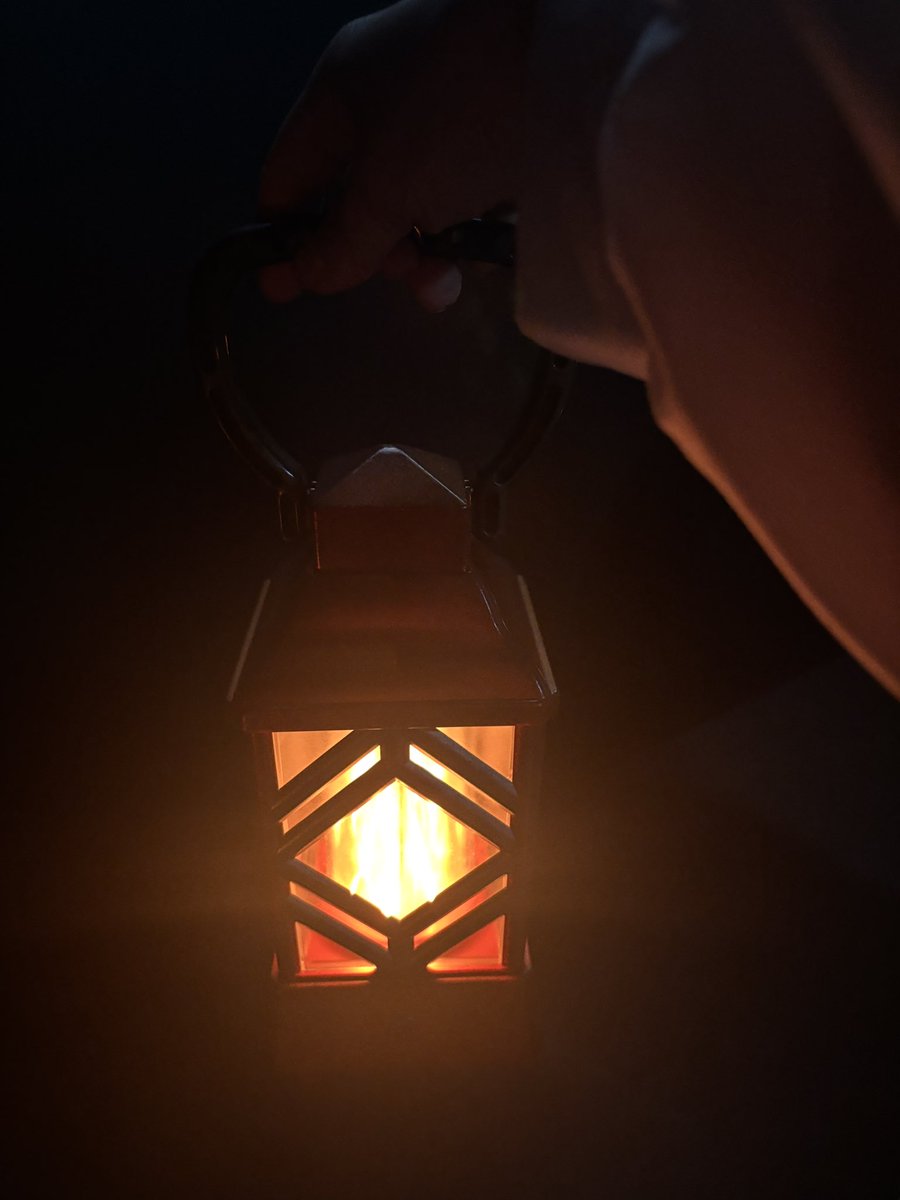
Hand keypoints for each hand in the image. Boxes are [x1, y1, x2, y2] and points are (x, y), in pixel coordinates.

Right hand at [258, 0, 532, 310]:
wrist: (578, 47)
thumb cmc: (457, 113)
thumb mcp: (388, 189)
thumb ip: (344, 241)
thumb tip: (307, 276)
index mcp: (339, 94)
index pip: (288, 178)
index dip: (286, 239)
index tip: (289, 294)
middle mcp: (388, 97)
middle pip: (360, 198)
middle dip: (380, 251)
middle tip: (412, 277)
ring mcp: (450, 110)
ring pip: (420, 203)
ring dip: (432, 250)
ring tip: (456, 276)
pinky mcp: (505, 128)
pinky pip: (472, 192)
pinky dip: (476, 225)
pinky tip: (495, 244)